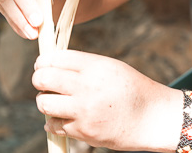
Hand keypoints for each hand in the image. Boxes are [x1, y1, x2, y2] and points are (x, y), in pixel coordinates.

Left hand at [33, 50, 182, 151]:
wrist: (152, 118)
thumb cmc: (132, 89)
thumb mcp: (111, 67)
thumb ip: (83, 65)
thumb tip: (51, 63)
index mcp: (95, 66)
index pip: (54, 58)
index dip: (43, 61)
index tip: (42, 65)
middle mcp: (87, 87)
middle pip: (43, 79)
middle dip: (38, 80)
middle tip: (43, 82)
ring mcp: (84, 111)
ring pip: (44, 103)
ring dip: (45, 101)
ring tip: (53, 101)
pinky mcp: (84, 132)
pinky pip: (54, 125)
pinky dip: (54, 121)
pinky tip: (63, 117)